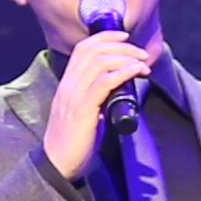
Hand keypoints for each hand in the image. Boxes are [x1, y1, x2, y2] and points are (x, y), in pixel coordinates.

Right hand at [38, 26, 155, 188]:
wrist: (58, 164)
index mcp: (68, 84)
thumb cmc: (74, 141)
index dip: (104, 37)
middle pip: (94, 50)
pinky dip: (123, 72)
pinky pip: (104, 82)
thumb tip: (117, 88)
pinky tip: (135, 71)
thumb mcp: (84, 112)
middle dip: (121, 45)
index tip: (124, 37)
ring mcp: (74, 96)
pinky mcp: (82, 109)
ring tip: (142, 62)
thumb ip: (95, 97)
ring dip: (126, 57)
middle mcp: (69, 85)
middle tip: (140, 52)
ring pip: (100, 62)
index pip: (83, 48)